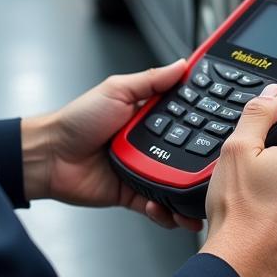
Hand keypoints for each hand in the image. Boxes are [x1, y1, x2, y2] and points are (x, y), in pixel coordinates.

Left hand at [21, 58, 202, 231]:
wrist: (50, 156)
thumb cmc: (77, 119)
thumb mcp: (116, 90)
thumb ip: (150, 80)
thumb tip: (181, 64)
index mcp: (148, 116)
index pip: (185, 117)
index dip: (205, 120)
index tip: (226, 123)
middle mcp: (150, 144)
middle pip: (187, 153)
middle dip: (203, 164)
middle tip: (219, 169)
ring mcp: (143, 170)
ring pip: (176, 184)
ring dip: (188, 193)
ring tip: (200, 199)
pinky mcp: (134, 194)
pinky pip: (157, 206)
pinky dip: (166, 212)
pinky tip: (168, 210)